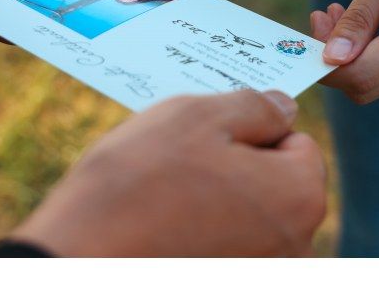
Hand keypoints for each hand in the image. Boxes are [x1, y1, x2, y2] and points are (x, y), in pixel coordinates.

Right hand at [10, 90, 326, 256]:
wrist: (77, 260)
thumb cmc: (139, 184)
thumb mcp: (198, 116)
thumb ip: (255, 106)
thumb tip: (285, 107)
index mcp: (301, 197)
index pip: (298, 142)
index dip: (254, 131)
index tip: (209, 140)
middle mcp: (296, 247)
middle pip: (277, 181)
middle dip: (237, 166)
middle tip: (182, 165)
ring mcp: (264, 272)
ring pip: (249, 213)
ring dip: (218, 199)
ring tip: (167, 198)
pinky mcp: (229, 283)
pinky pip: (229, 244)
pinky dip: (204, 233)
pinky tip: (165, 229)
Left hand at [312, 0, 378, 103]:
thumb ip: (358, 18)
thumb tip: (331, 60)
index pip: (365, 73)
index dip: (328, 66)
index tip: (308, 35)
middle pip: (369, 86)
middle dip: (335, 62)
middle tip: (320, 17)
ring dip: (350, 57)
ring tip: (337, 13)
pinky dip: (369, 55)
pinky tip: (361, 23)